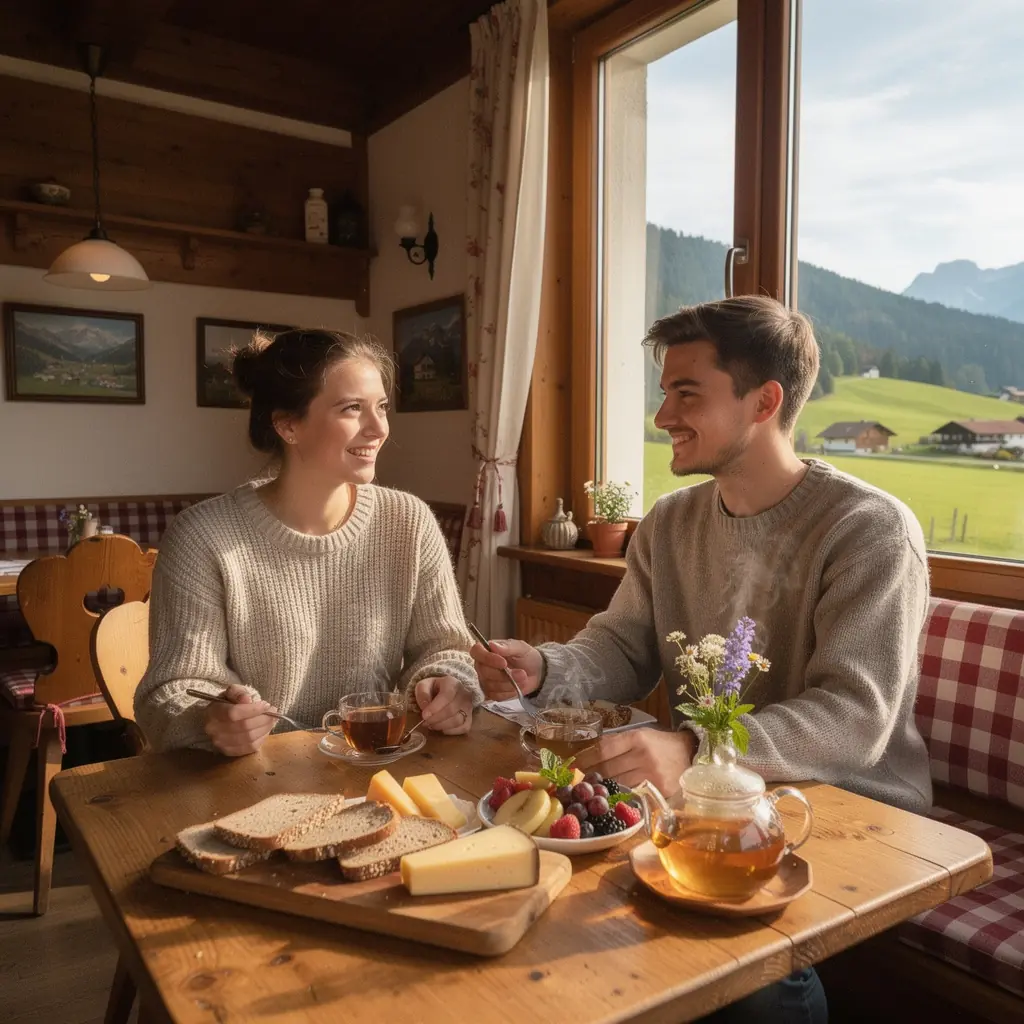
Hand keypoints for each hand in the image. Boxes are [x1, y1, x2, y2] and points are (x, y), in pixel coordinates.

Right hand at [203, 683, 276, 756]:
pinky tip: (265, 729)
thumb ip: (239, 692)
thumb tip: (247, 699)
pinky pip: (250, 748)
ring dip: (265, 728)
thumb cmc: (228, 702)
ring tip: (272, 719)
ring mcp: (220, 743)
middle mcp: (214, 730)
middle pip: (244, 727)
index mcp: (212, 712)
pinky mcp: (229, 752)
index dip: (253, 710)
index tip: (266, 705)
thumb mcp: (232, 691)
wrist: (220, 718)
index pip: (234, 713)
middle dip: (263, 719)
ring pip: (249, 738)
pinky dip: (262, 738)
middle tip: (273, 711)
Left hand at [414, 676, 473, 733]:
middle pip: (452, 710)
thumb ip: (422, 694)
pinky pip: (463, 728)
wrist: (447, 691)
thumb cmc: (434, 689)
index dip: (435, 707)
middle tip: (425, 722)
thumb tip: (425, 707)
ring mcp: (469, 707)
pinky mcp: (470, 718)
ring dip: (442, 726)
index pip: (446, 695)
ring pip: (458, 720)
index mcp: (452, 683)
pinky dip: (451, 731)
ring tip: (431, 725)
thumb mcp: (424, 686)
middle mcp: (464, 694)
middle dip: (436, 718)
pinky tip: (441, 728)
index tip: (424, 715)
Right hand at [470, 639, 542, 700]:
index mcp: (486, 650)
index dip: (488, 658)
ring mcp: (485, 680)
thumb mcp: (521, 648)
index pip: (476, 652)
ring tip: (523, 678)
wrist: (536, 672)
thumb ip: (507, 646)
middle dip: (504, 675)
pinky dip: (510, 692)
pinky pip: (497, 696)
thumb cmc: (526, 656)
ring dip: (510, 684)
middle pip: (484, 672)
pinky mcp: (491, 693)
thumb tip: (492, 645)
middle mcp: (482, 665)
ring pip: (491, 686)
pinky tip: (517, 686)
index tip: (504, 663)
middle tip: (522, 673)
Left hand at [575, 728, 696, 795]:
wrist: (689, 752)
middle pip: (608, 769)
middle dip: (590, 775)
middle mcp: (643, 756)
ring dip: (602, 788)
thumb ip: (617, 743)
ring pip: (618, 784)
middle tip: (576, 780)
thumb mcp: (639, 734)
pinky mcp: (659, 790)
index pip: (604, 749)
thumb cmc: (659, 743)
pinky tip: (611, 795)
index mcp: (637, 738)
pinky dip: (620, 795)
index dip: (586, 758)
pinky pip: (632, 794)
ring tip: (590, 789)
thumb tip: (588, 753)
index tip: (574, 764)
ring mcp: (652, 774)